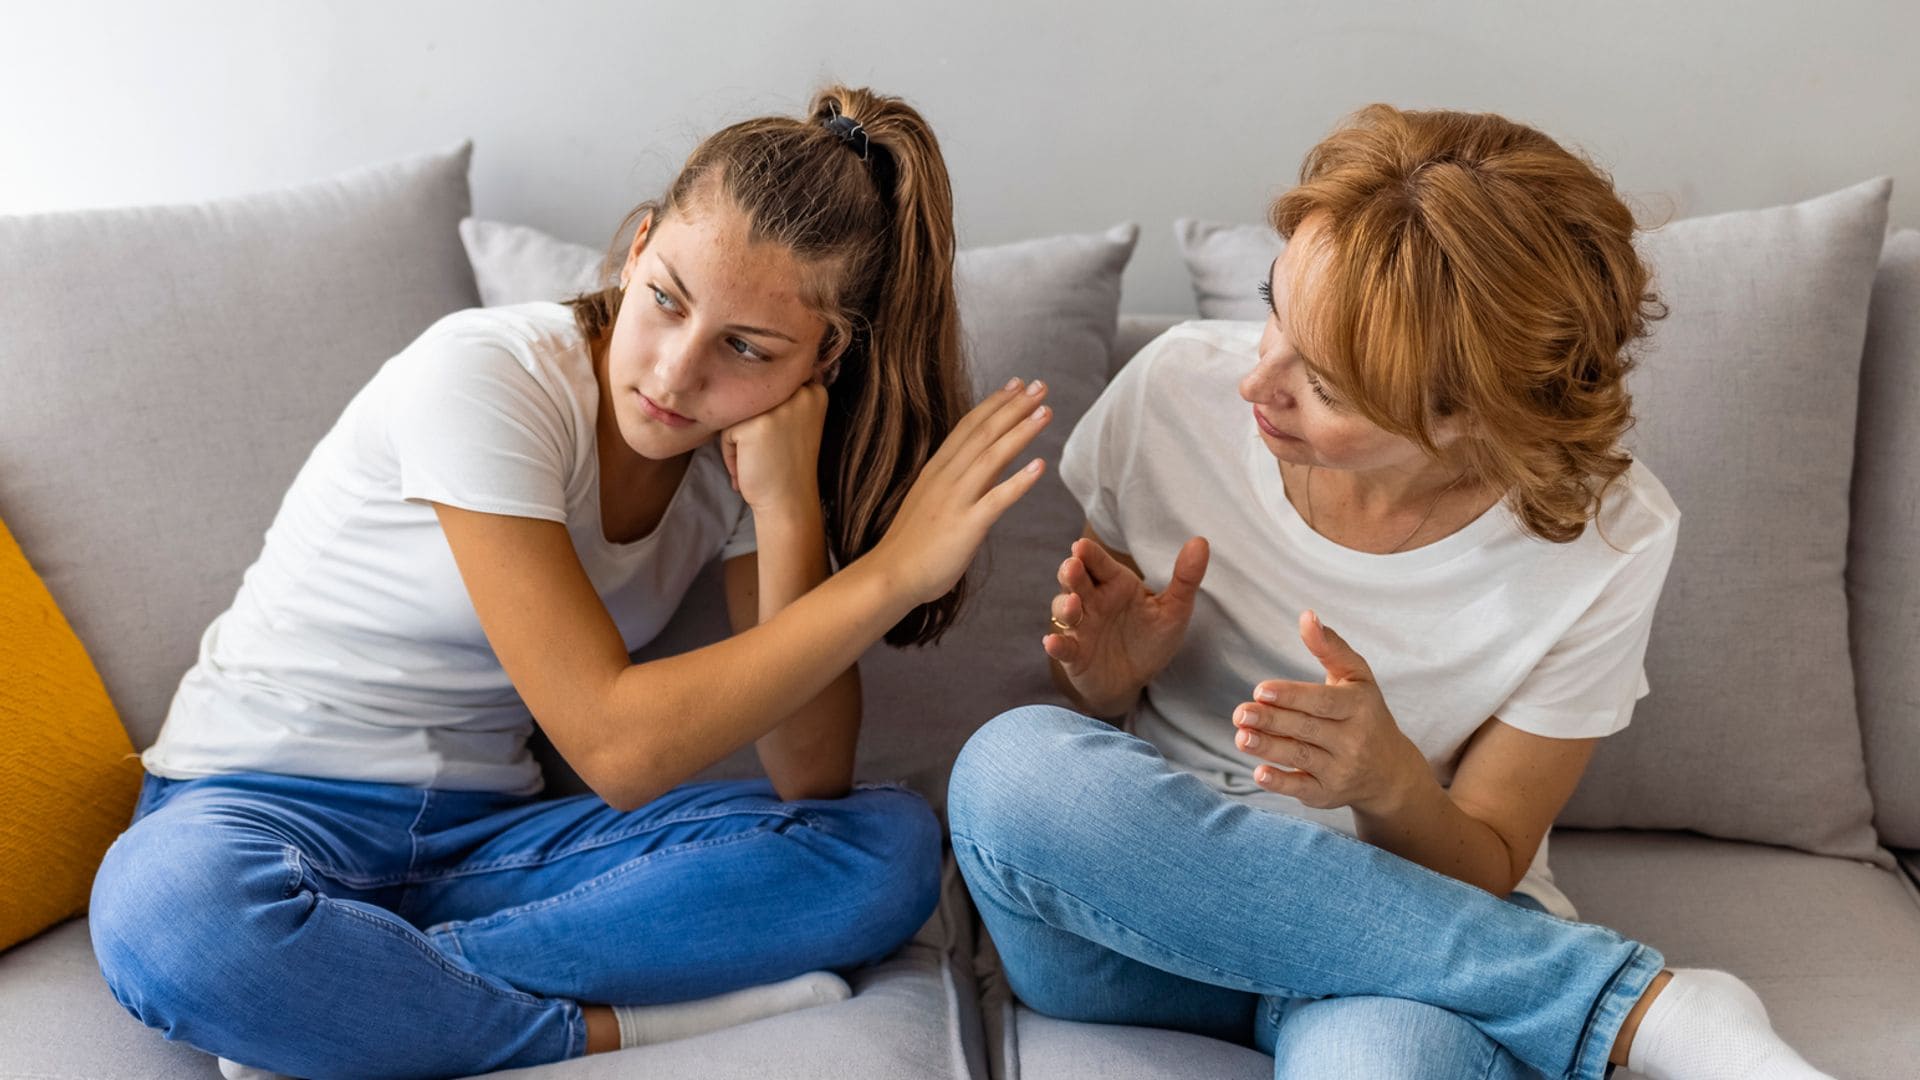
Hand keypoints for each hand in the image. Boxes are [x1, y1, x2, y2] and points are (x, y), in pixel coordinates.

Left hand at [721, 381, 828, 516]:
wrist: (789, 502)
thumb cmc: (788, 466)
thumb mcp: (798, 422)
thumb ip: (784, 398)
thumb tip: (747, 373)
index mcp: (814, 391)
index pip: (771, 387)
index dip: (766, 416)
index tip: (779, 441)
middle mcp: (799, 393)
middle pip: (752, 398)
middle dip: (752, 426)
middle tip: (768, 454)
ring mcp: (777, 407)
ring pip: (738, 412)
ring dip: (739, 439)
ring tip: (757, 461)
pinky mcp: (755, 424)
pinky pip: (727, 432)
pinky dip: (730, 453)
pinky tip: (748, 468)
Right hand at [867, 377, 1052, 605]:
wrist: (890, 575)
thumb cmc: (911, 544)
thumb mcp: (930, 501)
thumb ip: (955, 482)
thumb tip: (983, 467)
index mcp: (937, 470)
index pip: (969, 427)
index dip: (994, 403)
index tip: (1016, 384)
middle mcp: (946, 478)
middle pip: (984, 433)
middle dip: (1014, 407)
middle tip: (1039, 385)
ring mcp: (955, 500)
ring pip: (992, 457)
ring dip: (1020, 432)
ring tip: (1045, 412)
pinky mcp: (965, 526)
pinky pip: (996, 500)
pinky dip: (1019, 482)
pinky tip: (1041, 466)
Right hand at [1043, 535, 1207, 715]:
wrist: (1136, 680)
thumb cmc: (1151, 639)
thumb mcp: (1174, 610)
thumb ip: (1186, 578)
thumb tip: (1201, 541)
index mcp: (1114, 583)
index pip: (1098, 562)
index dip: (1088, 554)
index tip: (1081, 546)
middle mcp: (1092, 600)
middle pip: (1074, 580)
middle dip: (1070, 573)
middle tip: (1072, 567)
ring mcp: (1080, 626)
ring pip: (1064, 609)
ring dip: (1064, 606)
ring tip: (1072, 606)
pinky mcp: (1074, 653)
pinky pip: (1062, 646)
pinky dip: (1056, 644)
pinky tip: (1053, 642)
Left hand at [1231, 610, 1428, 813]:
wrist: (1389, 770)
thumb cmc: (1365, 712)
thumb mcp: (1356, 677)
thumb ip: (1330, 647)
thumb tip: (1307, 616)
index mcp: (1360, 706)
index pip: (1323, 702)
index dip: (1292, 696)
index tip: (1261, 690)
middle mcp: (1354, 740)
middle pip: (1307, 729)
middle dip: (1272, 721)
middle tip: (1240, 713)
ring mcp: (1341, 770)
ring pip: (1301, 758)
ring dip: (1269, 749)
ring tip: (1241, 737)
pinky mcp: (1327, 794)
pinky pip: (1303, 789)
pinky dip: (1281, 783)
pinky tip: (1258, 773)